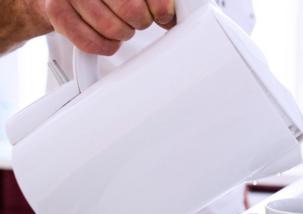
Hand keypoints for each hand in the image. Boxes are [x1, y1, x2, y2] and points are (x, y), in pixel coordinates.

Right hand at [45, 0, 175, 54]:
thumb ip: (153, 0)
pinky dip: (106, 47)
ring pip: (112, 29)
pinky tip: (107, 38)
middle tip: (136, 20)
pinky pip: (91, 43)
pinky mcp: (57, 12)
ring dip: (122, 35)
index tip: (162, 15)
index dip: (161, 8)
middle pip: (131, 10)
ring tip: (119, 27)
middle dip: (140, 22)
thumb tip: (171, 17)